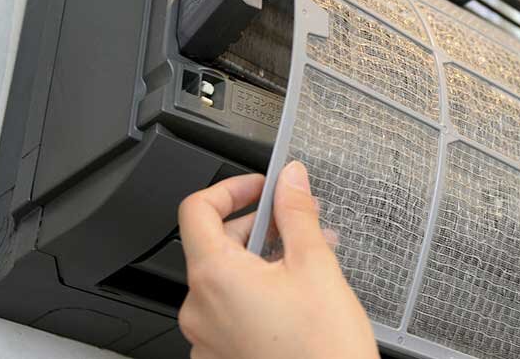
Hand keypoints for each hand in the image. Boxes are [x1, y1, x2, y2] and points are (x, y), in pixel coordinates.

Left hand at [177, 161, 379, 358]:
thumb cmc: (322, 349)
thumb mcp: (316, 265)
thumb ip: (297, 213)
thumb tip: (290, 179)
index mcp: (214, 277)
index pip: (196, 209)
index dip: (230, 188)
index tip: (260, 188)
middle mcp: (199, 308)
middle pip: (214, 244)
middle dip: (257, 227)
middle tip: (297, 225)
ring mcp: (206, 337)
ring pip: (226, 279)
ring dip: (261, 261)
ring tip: (306, 263)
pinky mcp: (220, 357)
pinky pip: (229, 311)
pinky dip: (256, 293)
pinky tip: (294, 296)